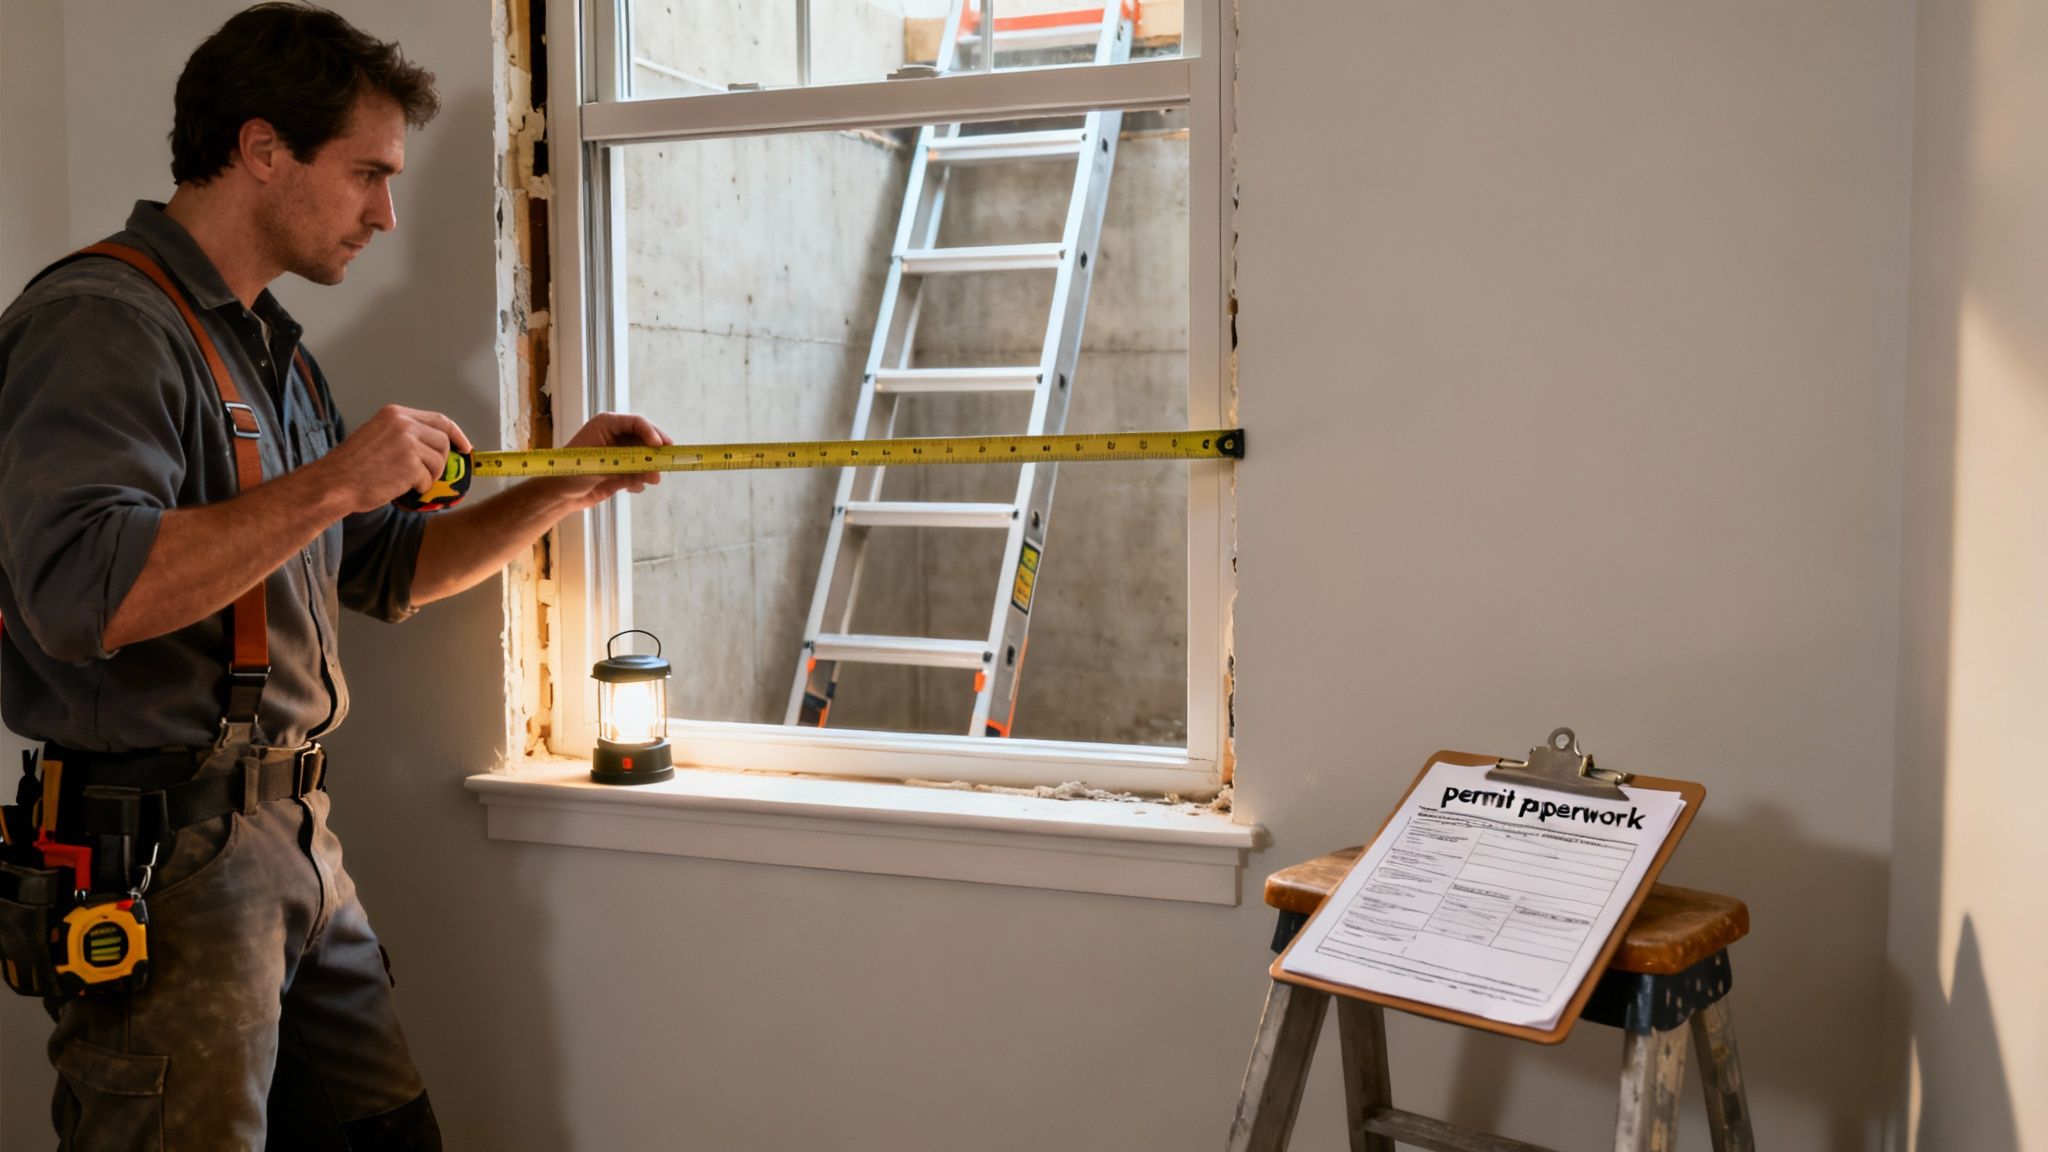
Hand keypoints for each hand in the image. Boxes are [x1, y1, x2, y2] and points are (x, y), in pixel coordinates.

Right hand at [320, 405, 471, 512]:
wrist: (334, 483)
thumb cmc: (352, 465)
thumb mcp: (377, 435)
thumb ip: (403, 434)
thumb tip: (432, 445)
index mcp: (395, 414)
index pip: (439, 420)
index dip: (456, 434)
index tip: (465, 447)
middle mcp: (404, 424)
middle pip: (443, 441)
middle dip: (440, 460)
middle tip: (427, 473)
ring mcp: (408, 444)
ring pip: (439, 461)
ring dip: (429, 475)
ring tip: (408, 480)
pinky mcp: (410, 465)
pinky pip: (429, 479)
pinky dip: (419, 487)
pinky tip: (401, 487)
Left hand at [544, 412, 671, 510]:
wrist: (559, 494)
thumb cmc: (572, 470)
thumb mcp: (600, 462)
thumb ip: (628, 466)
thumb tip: (654, 474)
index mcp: (608, 424)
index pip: (636, 422)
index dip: (651, 432)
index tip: (660, 447)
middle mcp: (616, 436)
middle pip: (645, 439)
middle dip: (654, 453)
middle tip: (665, 463)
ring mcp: (619, 454)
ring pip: (644, 458)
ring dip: (648, 469)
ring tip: (651, 480)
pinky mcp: (621, 471)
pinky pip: (638, 474)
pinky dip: (639, 481)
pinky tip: (631, 487)